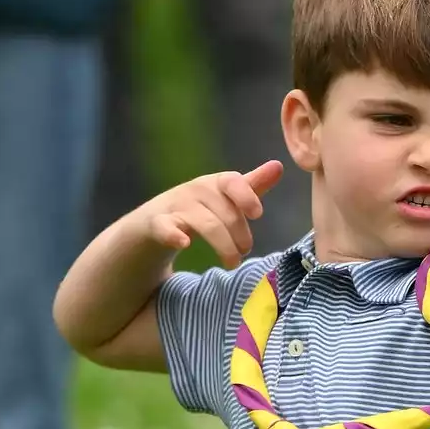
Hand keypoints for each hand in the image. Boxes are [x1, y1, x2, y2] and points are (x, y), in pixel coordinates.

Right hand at [142, 160, 284, 267]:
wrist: (151, 224)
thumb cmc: (198, 209)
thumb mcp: (225, 197)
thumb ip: (251, 186)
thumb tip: (278, 165)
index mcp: (215, 184)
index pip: (232, 182)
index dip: (246, 196)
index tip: (257, 215)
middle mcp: (195, 191)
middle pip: (225, 213)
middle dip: (240, 236)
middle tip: (245, 252)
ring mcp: (174, 207)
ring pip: (205, 224)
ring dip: (223, 246)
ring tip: (233, 263)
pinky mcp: (156, 224)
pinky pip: (165, 227)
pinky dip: (174, 234)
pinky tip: (185, 243)